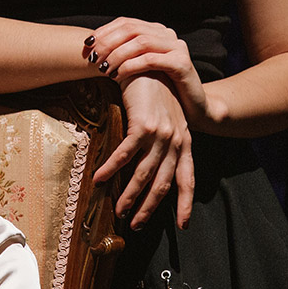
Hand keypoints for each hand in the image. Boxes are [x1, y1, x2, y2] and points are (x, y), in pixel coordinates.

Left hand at [86, 19, 207, 123]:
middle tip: (92, 58)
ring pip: (140, 42)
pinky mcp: (182, 63)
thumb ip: (123, 55)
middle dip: (107, 43)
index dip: (103, 32)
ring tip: (103, 69)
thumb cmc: (161, 89)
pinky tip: (117, 76)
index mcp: (155, 30)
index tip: (86, 46)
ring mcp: (176, 47)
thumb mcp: (139, 68)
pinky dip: (130, 66)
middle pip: (130, 29)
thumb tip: (92, 49)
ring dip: (117, 55)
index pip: (125, 22)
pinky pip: (151, 60)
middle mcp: (167, 34)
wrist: (193, 108)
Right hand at [92, 74, 195, 229]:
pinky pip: (125, 154)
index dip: (185, 202)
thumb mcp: (166, 118)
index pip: (188, 178)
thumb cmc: (152, 91)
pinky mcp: (144, 125)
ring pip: (145, 173)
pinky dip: (112, 169)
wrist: (146, 63)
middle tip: (137, 225)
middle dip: (151, 207)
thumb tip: (147, 166)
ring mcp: (162, 133)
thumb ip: (162, 141)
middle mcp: (176, 140)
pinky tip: (99, 179)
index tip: (182, 224)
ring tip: (119, 210)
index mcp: (184, 141)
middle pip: (164, 182)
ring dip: (131, 195)